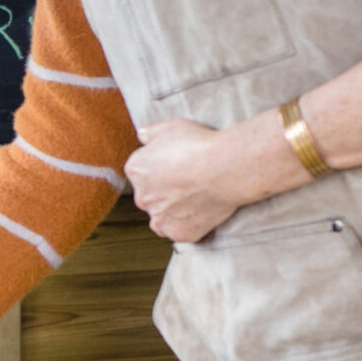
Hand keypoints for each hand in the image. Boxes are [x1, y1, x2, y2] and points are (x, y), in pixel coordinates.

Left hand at [126, 117, 304, 243]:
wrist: (225, 168)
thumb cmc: (201, 145)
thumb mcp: (172, 127)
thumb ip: (151, 132)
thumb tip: (142, 136)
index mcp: (136, 170)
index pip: (142, 172)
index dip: (162, 168)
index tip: (178, 165)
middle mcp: (142, 197)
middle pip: (150, 196)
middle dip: (165, 191)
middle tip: (189, 182)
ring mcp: (160, 218)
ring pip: (161, 217)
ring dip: (173, 211)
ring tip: (195, 198)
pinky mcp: (178, 233)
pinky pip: (179, 231)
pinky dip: (188, 225)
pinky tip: (202, 211)